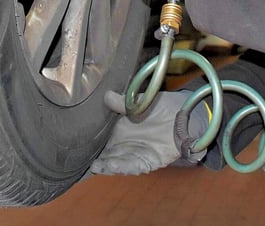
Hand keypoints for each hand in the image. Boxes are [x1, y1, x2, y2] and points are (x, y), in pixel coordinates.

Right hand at [90, 91, 207, 175]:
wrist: (186, 115)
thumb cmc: (163, 106)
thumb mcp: (141, 102)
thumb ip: (123, 103)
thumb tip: (107, 95)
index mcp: (119, 129)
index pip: (101, 139)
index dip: (90, 144)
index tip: (77, 147)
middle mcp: (124, 144)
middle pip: (106, 155)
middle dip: (97, 160)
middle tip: (83, 163)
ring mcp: (135, 154)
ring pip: (117, 163)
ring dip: (107, 166)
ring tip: (97, 166)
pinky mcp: (147, 162)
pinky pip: (133, 167)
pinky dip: (122, 168)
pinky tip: (113, 167)